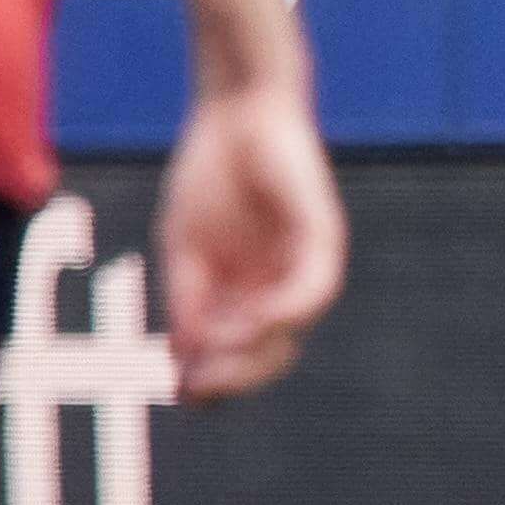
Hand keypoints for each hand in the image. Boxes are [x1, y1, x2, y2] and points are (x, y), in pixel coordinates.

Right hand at [154, 79, 344, 397]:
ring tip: (218, 357)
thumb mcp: (185, 248)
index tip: (181, 394)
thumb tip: (182, 361)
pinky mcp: (323, 240)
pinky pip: (313, 290)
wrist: (235, 110)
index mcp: (245, 292)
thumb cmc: (210, 172)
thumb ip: (187, 301)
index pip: (237, 353)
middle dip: (233, 377)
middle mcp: (278, 286)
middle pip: (267, 354)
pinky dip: (284, 312)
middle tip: (200, 388)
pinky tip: (256, 321)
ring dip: (252, 350)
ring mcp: (302, 265)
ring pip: (290, 331)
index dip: (214, 379)